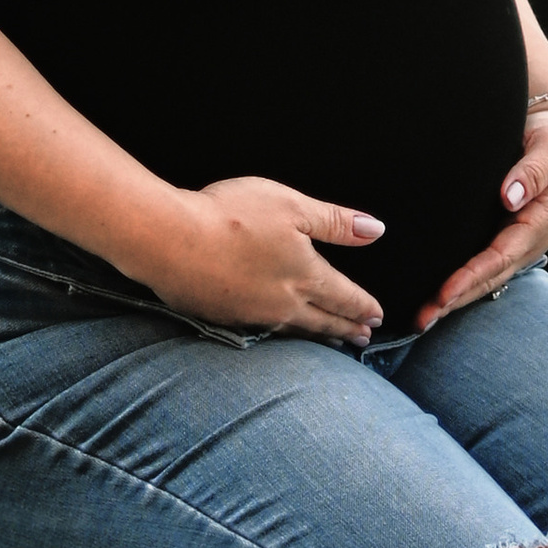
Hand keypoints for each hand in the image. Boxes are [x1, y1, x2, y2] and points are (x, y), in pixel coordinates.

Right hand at [145, 177, 385, 347]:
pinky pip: (266, 333)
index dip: (364, 306)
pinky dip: (283, 336)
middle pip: (324, 320)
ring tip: (330, 341)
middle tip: (363, 339)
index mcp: (305, 276)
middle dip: (347, 328)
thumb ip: (336, 222)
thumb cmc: (231, 217)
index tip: (377, 316)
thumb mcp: (292, 206)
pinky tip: (280, 333)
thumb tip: (375, 230)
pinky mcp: (224, 318)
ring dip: (318, 336)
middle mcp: (283, 303)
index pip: (345, 296)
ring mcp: (253, 315)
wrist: (170, 241)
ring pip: (296, 330)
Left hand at [413, 105, 547, 329]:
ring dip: (455, 299)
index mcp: (542, 222)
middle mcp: (530, 240)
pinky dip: (461, 281)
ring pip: (486, 276)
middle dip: (456, 300)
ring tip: (422, 318)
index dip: (471, 277)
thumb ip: (533, 170)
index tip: (443, 294)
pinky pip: (483, 264)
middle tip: (422, 320)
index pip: (501, 256)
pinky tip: (437, 294)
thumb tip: (510, 197)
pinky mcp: (506, 235)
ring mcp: (518, 241)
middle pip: (491, 277)